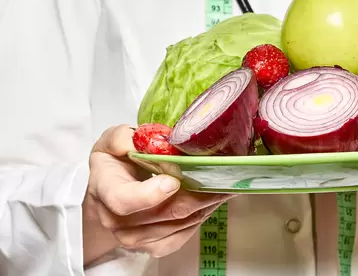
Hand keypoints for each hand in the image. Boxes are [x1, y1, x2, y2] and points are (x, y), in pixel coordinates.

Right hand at [82, 125, 233, 264]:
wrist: (108, 195)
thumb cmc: (113, 165)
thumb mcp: (110, 142)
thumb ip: (123, 138)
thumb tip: (146, 138)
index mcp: (106, 190)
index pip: (124, 201)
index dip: (151, 194)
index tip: (174, 180)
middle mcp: (119, 221)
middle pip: (166, 212)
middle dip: (199, 193)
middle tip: (223, 174)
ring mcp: (137, 238)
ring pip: (183, 222)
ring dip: (207, 202)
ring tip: (225, 182)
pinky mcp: (156, 246)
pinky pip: (186, 233)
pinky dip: (203, 214)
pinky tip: (212, 197)